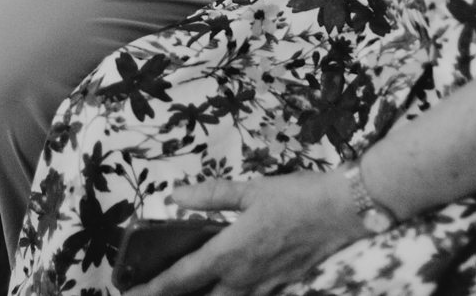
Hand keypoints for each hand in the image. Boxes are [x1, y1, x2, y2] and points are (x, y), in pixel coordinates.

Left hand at [125, 173, 363, 295]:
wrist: (345, 211)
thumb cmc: (297, 196)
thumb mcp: (250, 190)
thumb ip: (210, 197)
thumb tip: (174, 196)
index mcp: (230, 253)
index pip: (181, 279)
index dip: (153, 290)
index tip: (130, 294)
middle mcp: (243, 278)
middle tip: (154, 293)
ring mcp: (264, 286)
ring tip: (188, 290)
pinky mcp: (283, 286)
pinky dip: (232, 294)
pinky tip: (229, 284)